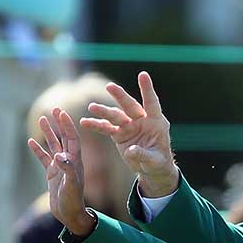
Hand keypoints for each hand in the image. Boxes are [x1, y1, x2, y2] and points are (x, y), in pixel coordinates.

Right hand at [28, 107, 93, 236]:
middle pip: (63, 138)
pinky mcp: (52, 174)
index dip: (67, 125)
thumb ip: (67, 170)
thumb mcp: (71, 185)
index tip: (61, 113)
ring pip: (53, 145)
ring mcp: (59, 167)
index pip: (72, 138)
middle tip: (53, 109)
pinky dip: (38, 150)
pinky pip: (44, 158)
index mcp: (75, 161)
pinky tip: (31, 141)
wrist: (69, 214)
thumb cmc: (72, 201)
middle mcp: (68, 161)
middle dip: (59, 124)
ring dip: (48, 133)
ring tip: (41, 119)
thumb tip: (60, 156)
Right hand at [81, 71, 178, 197]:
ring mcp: (129, 126)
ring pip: (115, 115)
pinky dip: (96, 125)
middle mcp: (141, 121)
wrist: (151, 168)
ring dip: (104, 111)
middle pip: (130, 106)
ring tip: (92, 107)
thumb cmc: (158, 162)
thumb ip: (143, 155)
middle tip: (110, 86)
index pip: (151, 103)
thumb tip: (130, 150)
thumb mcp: (154, 162)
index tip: (142, 74)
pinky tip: (84, 122)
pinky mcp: (119, 134)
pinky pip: (106, 128)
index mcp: (156, 123)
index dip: (147, 90)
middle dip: (120, 96)